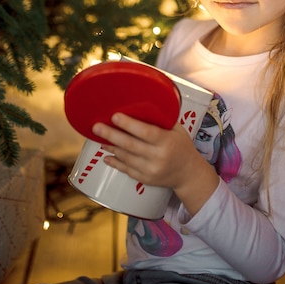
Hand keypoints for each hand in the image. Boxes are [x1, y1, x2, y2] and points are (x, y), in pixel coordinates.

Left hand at [93, 113, 218, 215]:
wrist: (188, 174)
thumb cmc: (182, 146)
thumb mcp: (177, 130)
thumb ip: (161, 120)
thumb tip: (141, 104)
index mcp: (167, 141)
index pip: (146, 132)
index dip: (129, 124)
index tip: (115, 116)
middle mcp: (158, 157)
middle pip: (130, 145)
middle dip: (111, 135)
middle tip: (96, 127)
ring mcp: (150, 170)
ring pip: (125, 157)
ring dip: (111, 146)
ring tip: (100, 137)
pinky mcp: (145, 179)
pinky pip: (126, 169)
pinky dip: (115, 162)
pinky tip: (106, 155)